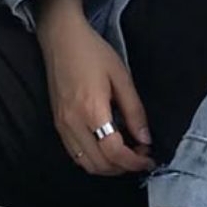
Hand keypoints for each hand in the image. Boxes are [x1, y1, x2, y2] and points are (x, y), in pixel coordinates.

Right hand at [36, 0, 155, 175]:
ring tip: (126, 154)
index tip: (148, 158)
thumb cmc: (93, 52)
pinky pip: (75, 154)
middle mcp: (73, 123)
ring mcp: (62, 125)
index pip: (113, 152)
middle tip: (140, 156)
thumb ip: (134, 111)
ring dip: (108, 166)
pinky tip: (106, 147)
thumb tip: (145, 139)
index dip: (134, 161)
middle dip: (123, 167)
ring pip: (85, 163)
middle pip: (99, 164)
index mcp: (91, 110)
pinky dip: (93, 159)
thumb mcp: (121, 77)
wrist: (61, 39)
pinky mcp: (57, 123)